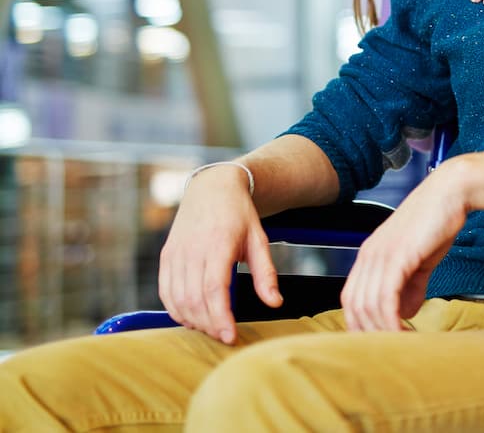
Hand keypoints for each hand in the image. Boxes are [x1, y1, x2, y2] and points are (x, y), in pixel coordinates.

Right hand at [158, 166, 281, 344]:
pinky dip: (176, 310)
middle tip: (225, 336)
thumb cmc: (239, 215)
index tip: (231, 336)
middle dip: (209, 324)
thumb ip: (265, 273)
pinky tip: (192, 317)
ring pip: (177, 298)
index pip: (215, 289)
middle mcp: (192, 249)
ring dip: (193, 320)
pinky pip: (165, 291)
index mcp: (218, 243)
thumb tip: (275, 304)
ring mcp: (175, 253)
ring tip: (212, 328)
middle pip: (194, 298)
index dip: (220, 317)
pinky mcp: (166, 256)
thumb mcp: (259, 240)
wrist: (212, 188)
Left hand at [339, 161, 470, 331]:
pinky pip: (386, 297)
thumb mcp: (421, 260)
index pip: (351, 298)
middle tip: (390, 348)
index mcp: (369, 256)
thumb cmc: (437, 222)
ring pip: (368, 305)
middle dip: (369, 332)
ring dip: (383, 329)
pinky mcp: (397, 256)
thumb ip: (411, 286)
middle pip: (354, 306)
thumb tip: (405, 311)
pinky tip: (404, 329)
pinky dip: (392, 319)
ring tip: (402, 341)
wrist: (451, 193)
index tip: (378, 340)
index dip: (360, 322)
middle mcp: (368, 256)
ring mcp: (380, 255)